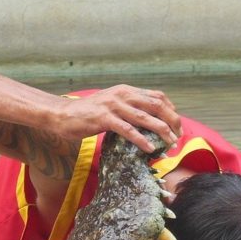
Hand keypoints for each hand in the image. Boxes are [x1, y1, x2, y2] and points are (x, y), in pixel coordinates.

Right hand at [51, 85, 181, 151]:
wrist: (62, 115)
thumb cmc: (87, 114)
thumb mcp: (111, 105)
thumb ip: (128, 109)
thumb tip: (147, 121)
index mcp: (126, 90)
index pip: (157, 96)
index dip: (171, 110)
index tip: (177, 126)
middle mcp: (122, 94)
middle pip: (156, 105)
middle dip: (172, 121)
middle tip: (179, 136)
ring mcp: (113, 106)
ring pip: (145, 117)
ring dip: (161, 131)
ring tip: (170, 143)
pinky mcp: (103, 119)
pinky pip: (127, 130)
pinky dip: (140, 139)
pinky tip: (149, 148)